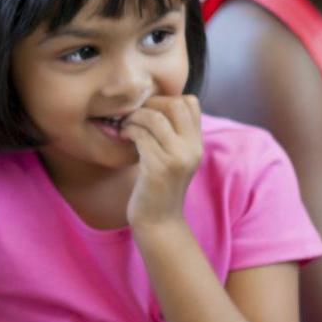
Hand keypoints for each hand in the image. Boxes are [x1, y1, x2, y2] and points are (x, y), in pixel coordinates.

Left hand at [124, 94, 203, 230]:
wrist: (158, 221)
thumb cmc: (159, 186)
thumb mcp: (174, 157)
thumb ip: (173, 134)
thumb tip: (153, 103)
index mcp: (197, 144)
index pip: (190, 102)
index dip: (166, 99)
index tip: (149, 110)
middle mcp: (192, 149)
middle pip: (174, 104)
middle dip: (149, 104)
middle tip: (134, 115)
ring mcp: (177, 158)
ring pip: (154, 118)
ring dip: (135, 117)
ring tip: (126, 126)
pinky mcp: (158, 168)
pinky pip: (141, 135)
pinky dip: (129, 131)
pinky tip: (123, 136)